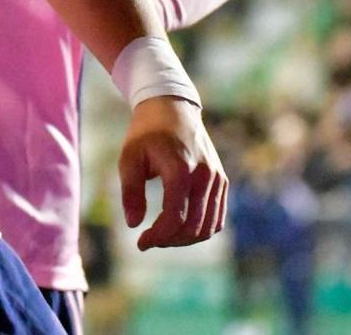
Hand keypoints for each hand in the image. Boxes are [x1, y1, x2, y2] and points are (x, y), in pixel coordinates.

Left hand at [118, 95, 226, 248]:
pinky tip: (180, 227)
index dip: (158, 236)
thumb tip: (134, 224)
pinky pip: (217, 217)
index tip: (140, 242)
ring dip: (186, 239)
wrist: (172, 108)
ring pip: (209, 226)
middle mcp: (204, 174)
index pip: (175, 217)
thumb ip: (130, 191)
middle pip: (194, 226)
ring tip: (163, 234)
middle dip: (170, 240)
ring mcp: (217, 178)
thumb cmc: (146, 133)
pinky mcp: (222, 180)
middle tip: (150, 239)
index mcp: (180, 167)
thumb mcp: (129, 157)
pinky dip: (200, 229)